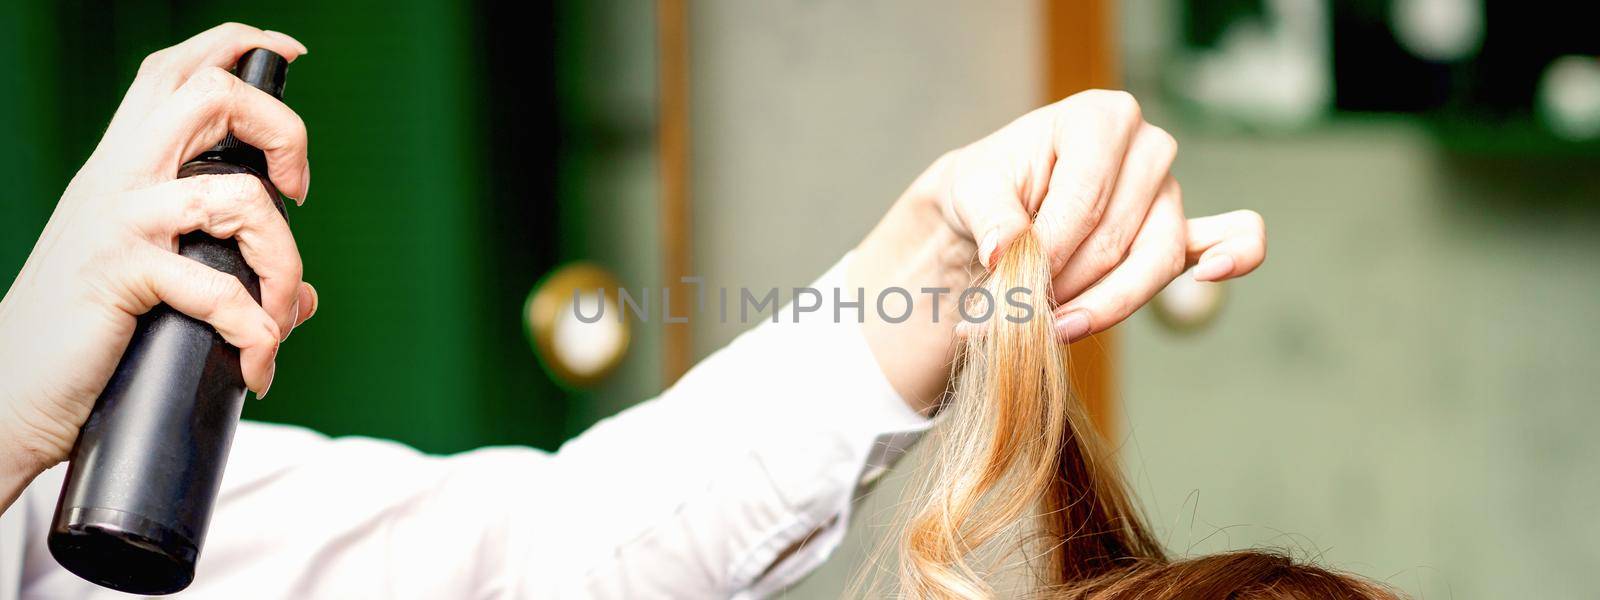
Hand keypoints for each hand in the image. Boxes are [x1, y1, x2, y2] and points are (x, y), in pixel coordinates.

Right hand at [0, 23, 314, 481]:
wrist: (10, 394)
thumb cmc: (84, 339)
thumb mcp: (155, 288)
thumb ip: (229, 277)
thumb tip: (301, 298)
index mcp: (124, 166)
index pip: (176, 74)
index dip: (238, 46)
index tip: (291, 54)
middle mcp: (119, 178)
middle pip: (212, 95)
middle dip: (284, 131)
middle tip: (297, 192)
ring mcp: (119, 222)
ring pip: (239, 197)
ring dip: (284, 262)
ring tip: (276, 316)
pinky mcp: (118, 273)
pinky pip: (217, 286)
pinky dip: (254, 328)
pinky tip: (255, 359)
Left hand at [853, 90, 1265, 410]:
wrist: (991, 209)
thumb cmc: (986, 188)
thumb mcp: (969, 189)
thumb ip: (990, 218)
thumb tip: (1007, 253)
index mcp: (1101, 118)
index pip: (1085, 200)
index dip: (1047, 252)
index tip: (1006, 284)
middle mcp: (1148, 148)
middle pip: (1115, 240)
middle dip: (1063, 288)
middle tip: (1014, 315)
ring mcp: (1169, 192)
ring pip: (1153, 264)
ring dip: (1101, 306)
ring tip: (1053, 328)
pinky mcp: (1180, 234)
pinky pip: (1231, 240)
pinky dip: (1234, 256)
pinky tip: (1211, 272)